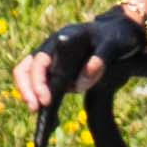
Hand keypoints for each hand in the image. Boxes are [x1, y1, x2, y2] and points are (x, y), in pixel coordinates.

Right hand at [17, 9, 146, 116]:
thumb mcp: (113, 45)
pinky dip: (41, 96)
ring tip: (39, 113)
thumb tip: (80, 83)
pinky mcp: (57, 69)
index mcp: (61, 39)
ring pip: (28, 76)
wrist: (120, 32)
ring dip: (30, 93)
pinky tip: (49, 114)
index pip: (40, 61)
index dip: (39, 81)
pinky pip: (43, 83)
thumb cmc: (115, 36)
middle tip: (36, 109)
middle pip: (26, 68)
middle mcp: (51, 48)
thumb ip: (100, 60)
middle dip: (28, 90)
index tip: (45, 99)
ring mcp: (52, 59)